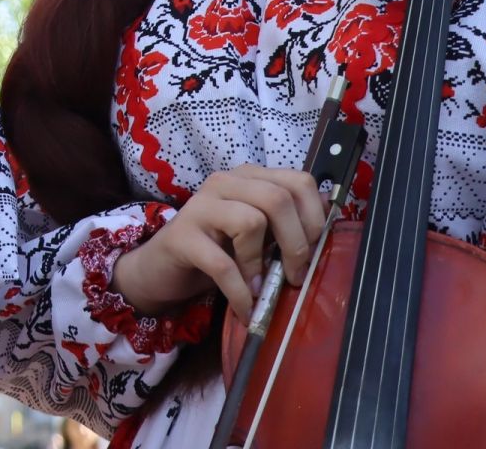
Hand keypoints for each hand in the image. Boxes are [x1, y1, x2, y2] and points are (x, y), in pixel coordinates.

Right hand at [109, 165, 327, 321]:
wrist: (162, 270)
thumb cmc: (216, 251)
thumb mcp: (257, 236)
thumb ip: (284, 228)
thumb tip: (323, 233)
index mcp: (248, 178)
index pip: (297, 181)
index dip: (314, 217)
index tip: (315, 251)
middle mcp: (225, 182)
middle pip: (277, 198)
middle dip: (296, 243)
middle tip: (296, 276)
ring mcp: (200, 206)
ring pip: (251, 221)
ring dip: (262, 264)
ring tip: (261, 288)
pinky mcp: (182, 235)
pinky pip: (223, 264)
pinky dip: (240, 292)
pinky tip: (245, 306)